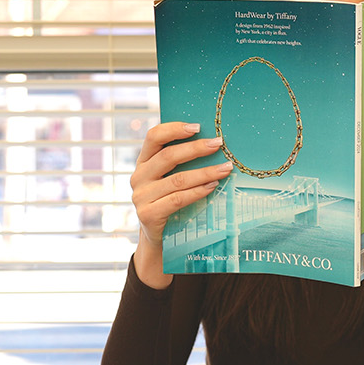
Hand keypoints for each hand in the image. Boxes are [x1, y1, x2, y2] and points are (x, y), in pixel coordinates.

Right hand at [129, 122, 232, 285]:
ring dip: (205, 172)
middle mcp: (138, 177)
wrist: (157, 239)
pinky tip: (213, 187)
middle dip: (196, 148)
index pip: (153, 137)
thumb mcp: (169, 180)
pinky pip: (178, 199)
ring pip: (178, 179)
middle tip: (218, 144)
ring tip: (225, 168)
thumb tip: (212, 142)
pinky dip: (198, 192)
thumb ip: (180, 164)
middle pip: (168, 156)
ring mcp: (141, 197)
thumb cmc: (169, 203)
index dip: (174, 128)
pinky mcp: (148, 214)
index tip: (197, 126)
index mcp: (143, 162)